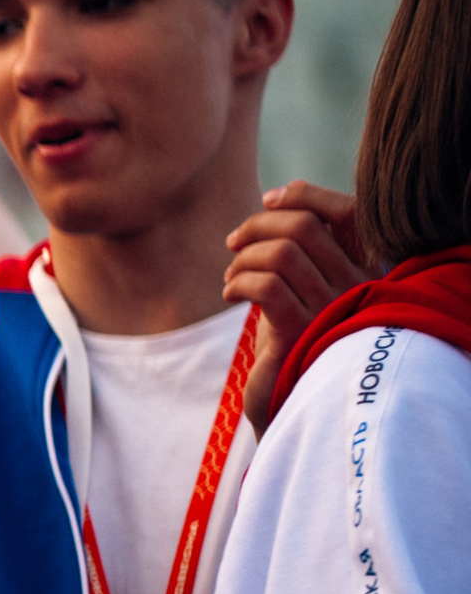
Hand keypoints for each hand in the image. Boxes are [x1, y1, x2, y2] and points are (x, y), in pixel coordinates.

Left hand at [225, 181, 374, 428]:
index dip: (305, 195)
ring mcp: (332, 311)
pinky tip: (230, 293)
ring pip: (283, 254)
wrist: (288, 398)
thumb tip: (274, 200)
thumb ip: (301, 246)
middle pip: (304, 227)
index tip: (268, 200)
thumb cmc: (292, 335)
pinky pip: (267, 287)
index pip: (349, 211)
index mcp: (364, 269)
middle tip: (233, 243)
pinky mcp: (302, 334)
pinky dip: (239, 282)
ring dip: (243, 258)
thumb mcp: (300, 284)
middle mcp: (357, 286)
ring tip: (231, 276)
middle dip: (257, 225)